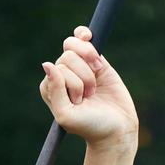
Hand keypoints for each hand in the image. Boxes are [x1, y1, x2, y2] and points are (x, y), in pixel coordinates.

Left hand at [39, 25, 138, 150]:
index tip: (79, 101)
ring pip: (75, 49)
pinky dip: (84, 36)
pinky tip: (88, 37)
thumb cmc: (89, 125)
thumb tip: (47, 64)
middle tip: (89, 96)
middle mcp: (62, 76)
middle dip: (82, 77)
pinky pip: (82, 38)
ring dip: (89, 68)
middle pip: (66, 58)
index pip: (56, 70)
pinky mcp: (95, 60)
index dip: (71, 84)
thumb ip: (55, 90)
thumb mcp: (66, 114)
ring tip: (95, 85)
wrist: (116, 128)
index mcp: (50, 88)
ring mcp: (78, 66)